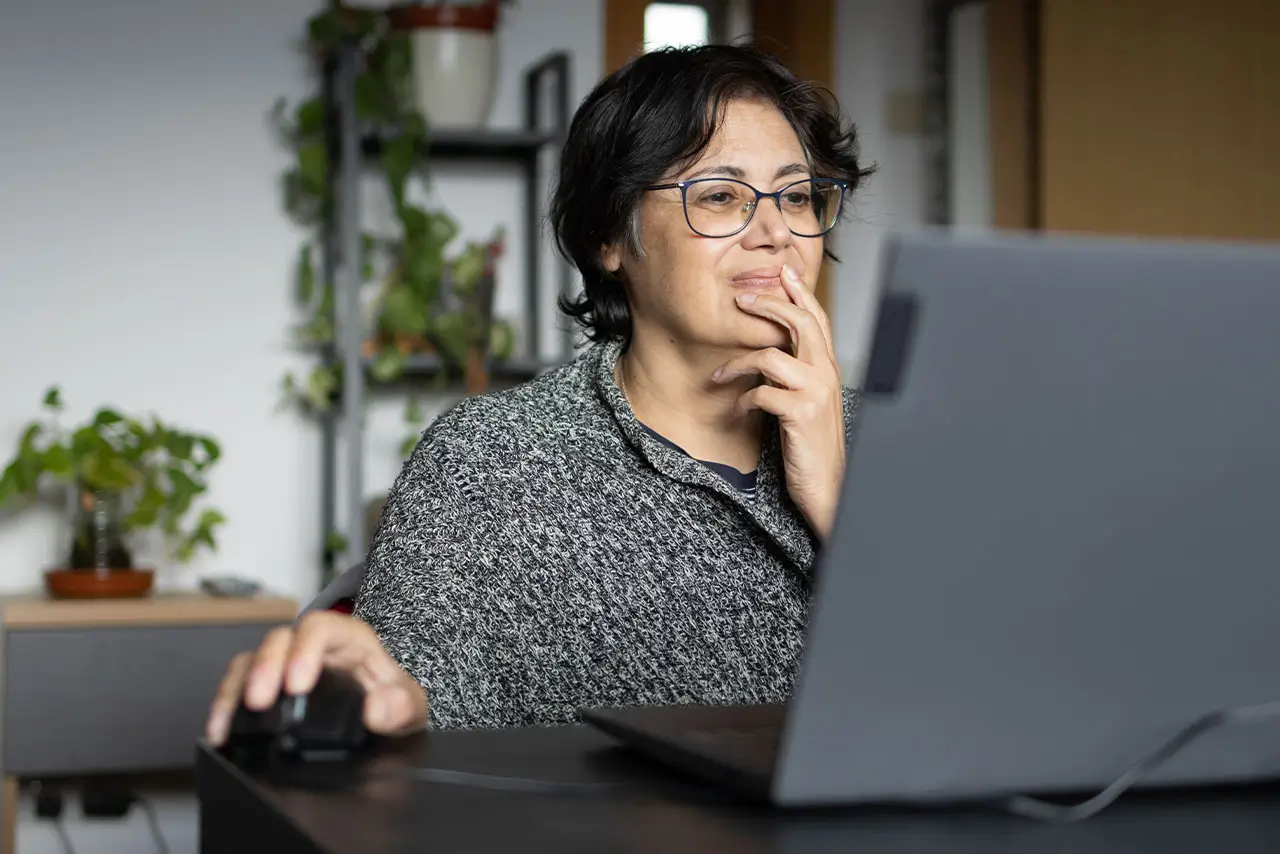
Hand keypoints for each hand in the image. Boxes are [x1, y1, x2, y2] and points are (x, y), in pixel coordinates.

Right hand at [204, 609, 428, 744]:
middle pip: (280, 640)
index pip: (322, 628)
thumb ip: (402, 705)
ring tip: (227, 721)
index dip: (305, 650)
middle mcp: (313, 646)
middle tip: (259, 701)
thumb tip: (378, 709)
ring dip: (236, 688)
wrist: (387, 713)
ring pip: (251, 660)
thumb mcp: (411, 704)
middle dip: (265, 668)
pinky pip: (239, 686)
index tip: (297, 683)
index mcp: (350, 639)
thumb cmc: (396, 700)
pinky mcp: (269, 686)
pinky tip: (219, 731)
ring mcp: (287, 663)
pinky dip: (225, 706)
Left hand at [713, 263, 845, 537]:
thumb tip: (770, 355)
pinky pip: (762, 393)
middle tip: (740, 299)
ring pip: (771, 356)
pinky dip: (743, 400)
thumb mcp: (809, 405)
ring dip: (738, 363)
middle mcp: (827, 375)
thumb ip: (797, 377)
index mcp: (829, 369)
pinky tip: (738, 411)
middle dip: (768, 304)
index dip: (799, 292)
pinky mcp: (801, 414)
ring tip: (720, 374)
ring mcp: (816, 393)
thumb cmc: (813, 447)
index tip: (781, 272)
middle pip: (800, 322)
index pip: (818, 319)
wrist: (831, 488)